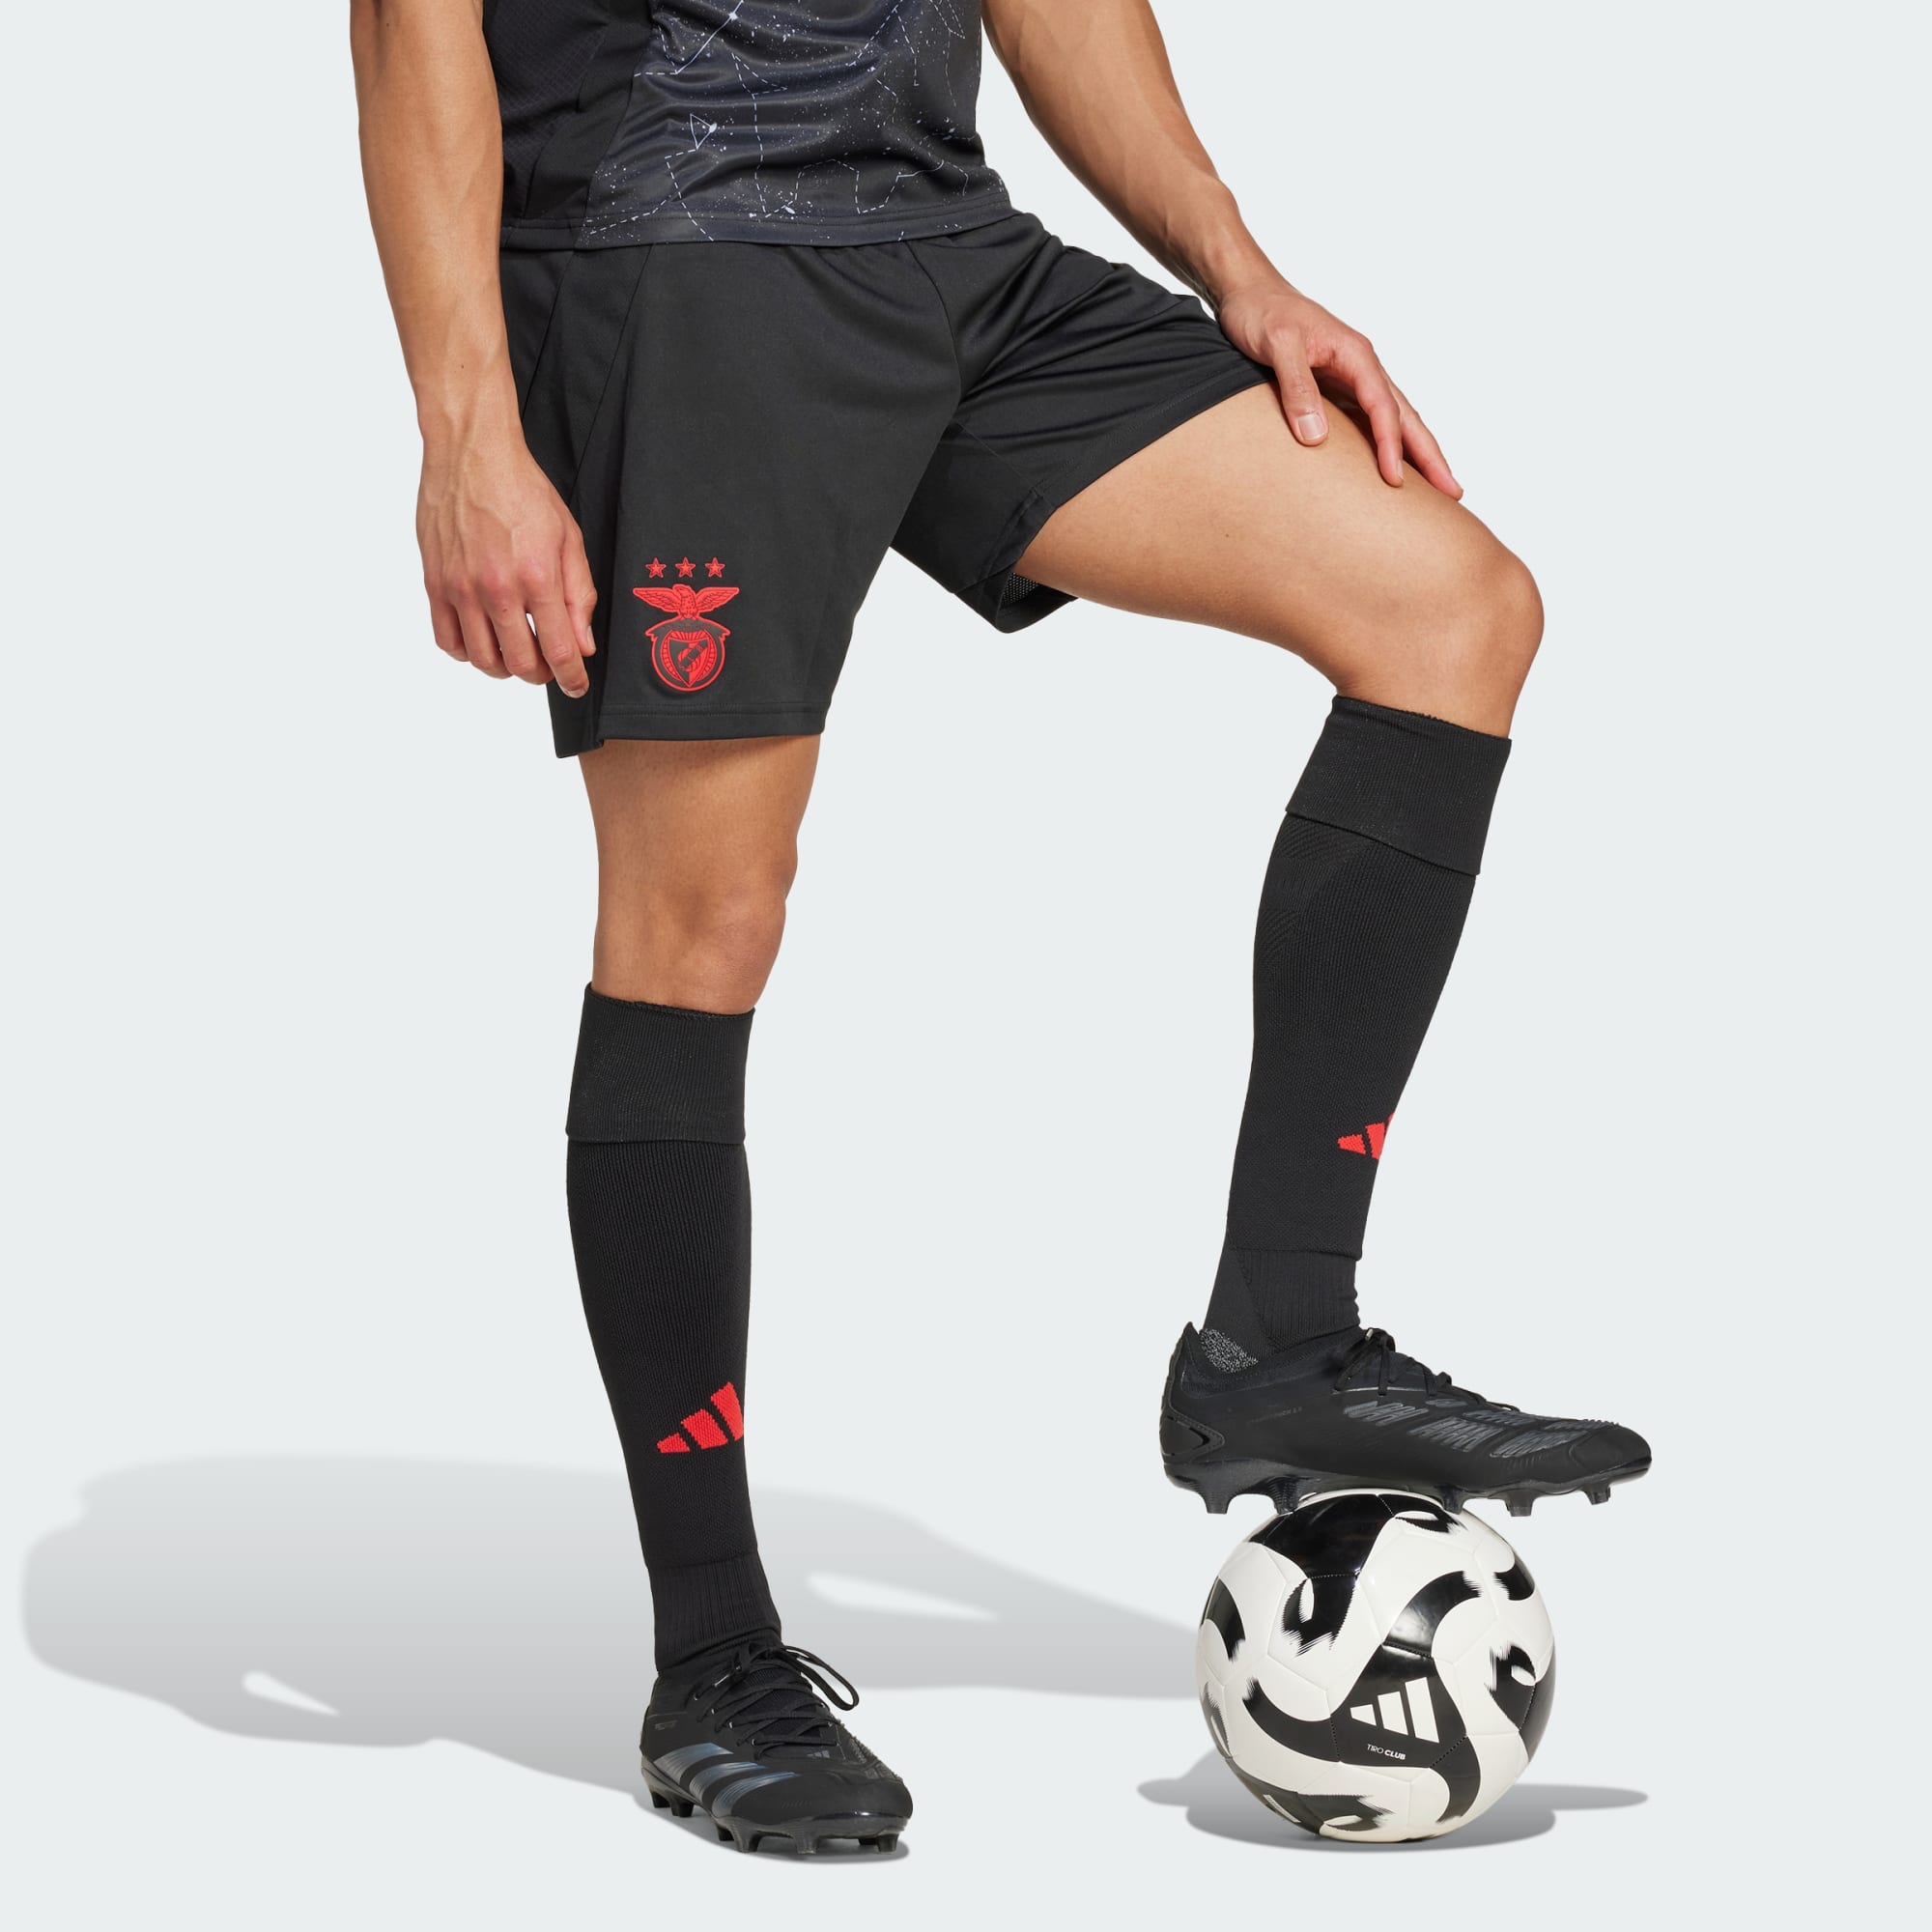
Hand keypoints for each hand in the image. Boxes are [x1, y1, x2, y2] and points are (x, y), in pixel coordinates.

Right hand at [416, 429, 596, 695]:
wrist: (472, 453)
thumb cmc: (522, 489)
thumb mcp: (569, 538)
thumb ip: (578, 595)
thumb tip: (583, 644)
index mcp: (537, 578)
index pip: (559, 651)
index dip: (572, 678)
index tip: (576, 686)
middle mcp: (497, 589)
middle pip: (520, 664)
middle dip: (541, 674)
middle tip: (549, 665)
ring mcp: (461, 589)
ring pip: (482, 659)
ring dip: (504, 668)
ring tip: (516, 654)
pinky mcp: (434, 583)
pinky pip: (446, 640)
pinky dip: (466, 652)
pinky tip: (482, 641)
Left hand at [1215, 275, 1459, 496]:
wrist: (1250, 293)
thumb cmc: (1263, 314)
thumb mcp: (1278, 346)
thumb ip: (1298, 388)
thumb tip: (1316, 438)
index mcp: (1356, 355)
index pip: (1383, 407)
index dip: (1390, 446)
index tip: (1394, 481)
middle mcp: (1362, 366)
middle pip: (1406, 416)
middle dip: (1430, 455)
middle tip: (1453, 492)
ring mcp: (1353, 377)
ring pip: (1396, 418)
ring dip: (1417, 452)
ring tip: (1437, 486)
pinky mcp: (1338, 387)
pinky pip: (1372, 419)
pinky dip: (1389, 442)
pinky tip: (1393, 464)